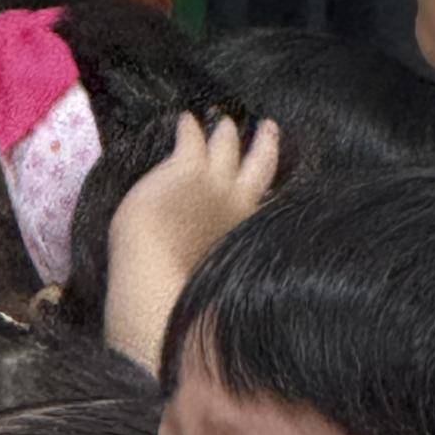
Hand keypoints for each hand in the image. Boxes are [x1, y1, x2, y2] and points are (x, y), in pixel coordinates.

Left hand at [105, 113, 280, 368]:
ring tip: (226, 122)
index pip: (268, 205)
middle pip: (262, 166)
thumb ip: (230, 290)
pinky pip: (190, 137)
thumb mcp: (222, 296)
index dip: (272, 187)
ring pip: (228, 146)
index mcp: (249, 236)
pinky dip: (189, 128)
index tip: (277, 178)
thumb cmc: (187, 304)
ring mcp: (213, 182)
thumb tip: (247, 315)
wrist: (157, 286)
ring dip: (226, 133)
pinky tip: (186, 119)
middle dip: (266, 144)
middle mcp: (240, 205)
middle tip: (270, 127)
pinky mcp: (185, 168)